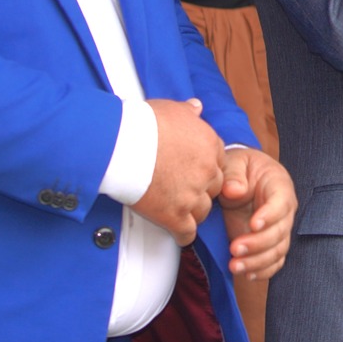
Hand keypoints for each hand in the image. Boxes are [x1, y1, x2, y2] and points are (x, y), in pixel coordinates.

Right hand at [135, 98, 225, 243]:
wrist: (123, 144)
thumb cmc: (143, 124)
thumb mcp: (171, 109)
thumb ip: (188, 111)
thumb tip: (196, 106)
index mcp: (209, 144)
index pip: (219, 160)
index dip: (206, 166)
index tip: (195, 170)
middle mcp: (206, 169)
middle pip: (214, 186)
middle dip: (202, 189)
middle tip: (186, 190)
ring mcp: (192, 194)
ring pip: (203, 210)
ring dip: (193, 211)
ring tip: (180, 210)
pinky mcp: (175, 215)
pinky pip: (188, 232)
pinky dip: (183, 235)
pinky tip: (178, 234)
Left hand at [219, 148, 295, 281]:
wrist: (241, 179)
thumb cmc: (240, 169)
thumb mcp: (234, 163)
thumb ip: (233, 174)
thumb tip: (234, 191)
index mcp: (279, 185)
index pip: (281, 202)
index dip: (270, 215)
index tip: (253, 224)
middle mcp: (284, 210)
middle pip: (281, 231)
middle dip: (258, 243)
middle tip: (234, 248)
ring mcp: (278, 229)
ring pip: (277, 250)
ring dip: (257, 262)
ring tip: (234, 266)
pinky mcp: (270, 244)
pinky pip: (274, 261)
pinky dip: (263, 271)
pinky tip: (246, 274)